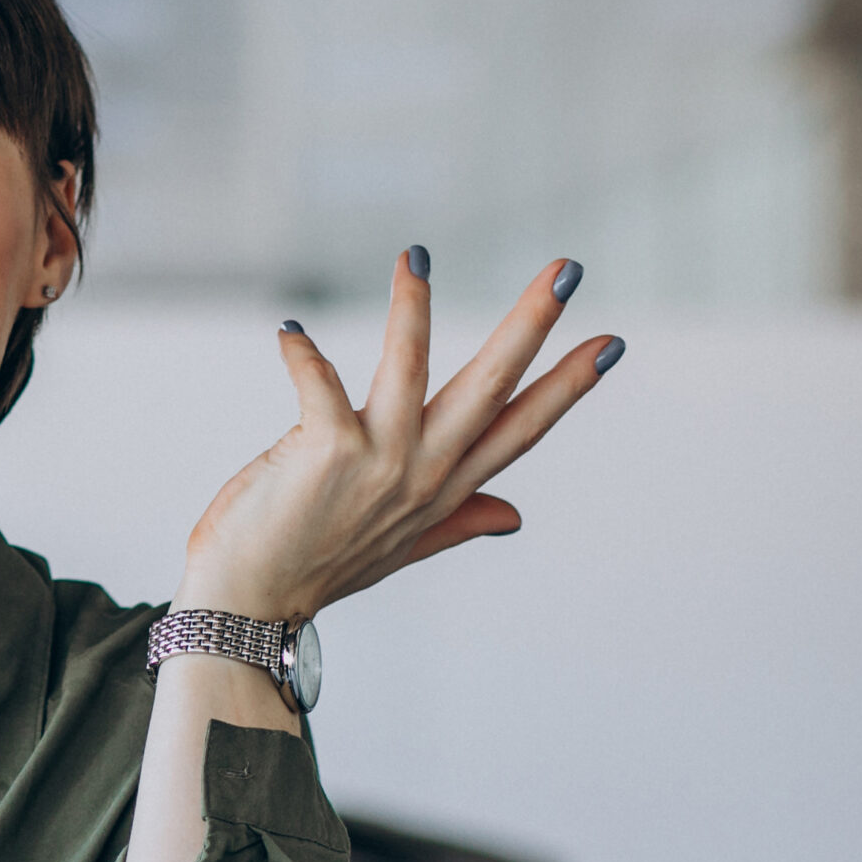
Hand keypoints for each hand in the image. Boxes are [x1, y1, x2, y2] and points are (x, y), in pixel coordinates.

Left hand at [176, 253, 621, 619]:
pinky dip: (303, 356)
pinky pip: (320, 385)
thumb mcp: (401, 547)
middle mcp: (420, 473)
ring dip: (413, 308)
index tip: (611, 343)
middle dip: (530, 325)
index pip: (519, 431)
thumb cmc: (316, 568)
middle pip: (489, 388)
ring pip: (407, 368)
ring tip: (417, 256)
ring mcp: (378, 462)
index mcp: (442, 490)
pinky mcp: (328, 452)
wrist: (250, 604)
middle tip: (568, 268)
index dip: (566, 386)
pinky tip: (289, 331)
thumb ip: (459, 522)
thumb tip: (515, 516)